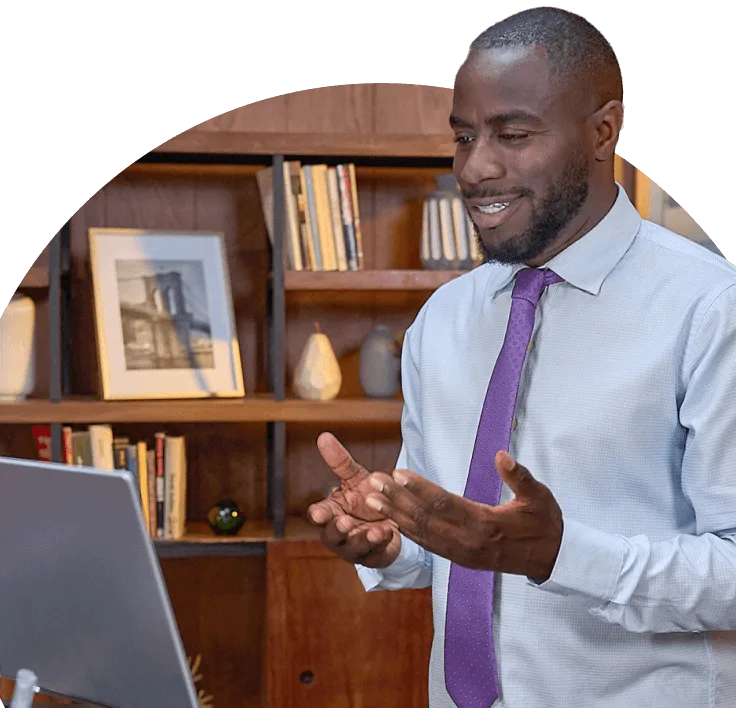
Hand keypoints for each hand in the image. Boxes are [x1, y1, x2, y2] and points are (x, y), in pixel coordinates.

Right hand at [307, 432, 401, 568]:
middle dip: (339, 530)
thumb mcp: (355, 478)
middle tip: (346, 522)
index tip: (319, 513)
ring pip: (354, 547)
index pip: (319, 514)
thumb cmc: (366, 497)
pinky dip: (382, 543)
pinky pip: (375, 553)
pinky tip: (390, 532)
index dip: (319, 515)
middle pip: (332, 535)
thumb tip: (323, 436)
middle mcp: (338, 533)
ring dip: (363, 538)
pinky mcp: (372, 557)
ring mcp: (354, 548)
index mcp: (330, 512)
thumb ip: (340, 461)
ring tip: (375, 530)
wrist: (392, 517)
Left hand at [364, 450, 562, 580]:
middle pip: (425, 519)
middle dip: (396, 500)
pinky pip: (427, 544)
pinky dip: (407, 531)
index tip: (398, 473)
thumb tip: (502, 455)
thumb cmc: (545, 523)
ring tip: (371, 501)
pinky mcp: (459, 559)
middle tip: (372, 484)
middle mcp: (467, 541)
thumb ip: (519, 476)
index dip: (419, 488)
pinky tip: (391, 519)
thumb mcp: (539, 496)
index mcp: (484, 524)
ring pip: (421, 533)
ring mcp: (461, 553)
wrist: (551, 559)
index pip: (444, 504)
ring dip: (395, 515)